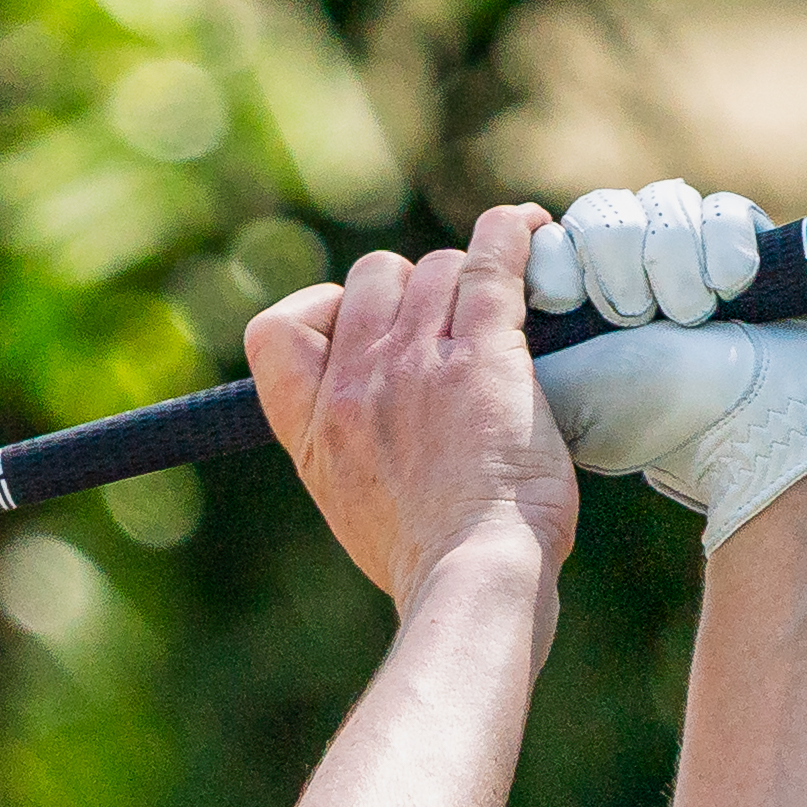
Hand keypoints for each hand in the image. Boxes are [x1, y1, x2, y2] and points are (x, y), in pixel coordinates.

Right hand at [246, 201, 578, 606]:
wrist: (472, 577)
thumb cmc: (429, 560)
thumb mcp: (349, 508)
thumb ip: (345, 448)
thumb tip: (372, 421)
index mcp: (314, 428)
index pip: (276, 332)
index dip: (320, 312)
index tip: (358, 332)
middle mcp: (357, 385)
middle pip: (371, 280)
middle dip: (412, 292)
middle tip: (453, 331)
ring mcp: (418, 364)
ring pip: (436, 269)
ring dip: (469, 281)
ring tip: (504, 307)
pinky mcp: (484, 355)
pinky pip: (491, 262)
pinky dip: (512, 235)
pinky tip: (530, 229)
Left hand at [520, 180, 806, 547]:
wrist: (744, 435)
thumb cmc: (648, 420)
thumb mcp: (557, 389)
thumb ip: (509, 343)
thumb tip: (473, 304)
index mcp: (580, 293)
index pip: (549, 236)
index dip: (555, 257)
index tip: (563, 302)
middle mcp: (632, 264)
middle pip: (601, 211)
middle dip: (612, 259)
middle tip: (628, 315)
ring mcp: (689, 250)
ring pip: (660, 203)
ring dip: (667, 259)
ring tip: (683, 314)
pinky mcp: (744, 243)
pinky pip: (723, 211)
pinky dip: (721, 248)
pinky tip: (723, 291)